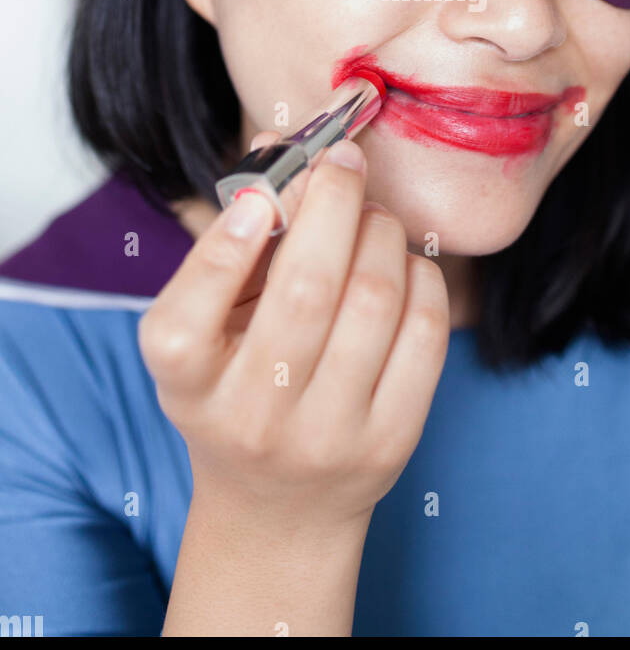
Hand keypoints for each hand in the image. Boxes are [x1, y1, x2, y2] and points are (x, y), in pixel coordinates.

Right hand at [138, 134, 450, 532]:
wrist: (279, 506)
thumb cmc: (236, 386)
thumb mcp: (207, 327)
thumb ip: (234, 240)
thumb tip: (281, 143)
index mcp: (186, 384)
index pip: (187, 320)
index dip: (227, 246)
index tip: (265, 190)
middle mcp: (253, 417)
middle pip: (307, 290)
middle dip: (334, 202)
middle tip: (343, 160)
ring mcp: (327, 435)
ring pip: (376, 299)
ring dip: (380, 232)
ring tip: (369, 217)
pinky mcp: (393, 441)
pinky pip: (424, 332)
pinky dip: (419, 276)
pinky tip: (400, 265)